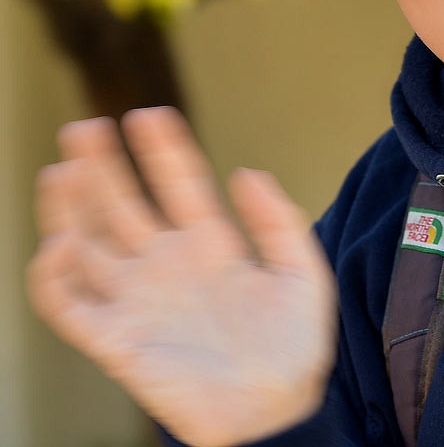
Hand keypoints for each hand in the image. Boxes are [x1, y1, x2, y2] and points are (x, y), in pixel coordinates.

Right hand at [27, 107, 337, 446]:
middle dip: (102, 167)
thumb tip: (246, 172)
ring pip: (88, 246)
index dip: (164, 150)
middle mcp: (168, 266)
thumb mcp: (302, 275)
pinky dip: (55, 279)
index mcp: (211, 245)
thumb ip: (278, 223)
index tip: (149, 114)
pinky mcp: (117, 342)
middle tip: (84, 128)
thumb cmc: (294, 348)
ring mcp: (139, 301)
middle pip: (123, 206)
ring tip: (63, 170)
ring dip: (71, 210)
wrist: (278, 413)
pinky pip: (71, 308)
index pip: (180, 185)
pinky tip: (61, 246)